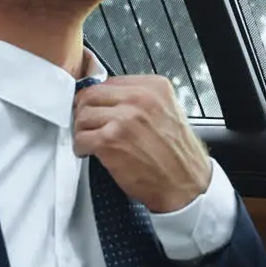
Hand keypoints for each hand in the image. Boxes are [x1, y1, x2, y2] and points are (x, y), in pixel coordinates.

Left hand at [73, 75, 211, 212]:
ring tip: (90, 140)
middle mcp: (139, 98)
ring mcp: (123, 118)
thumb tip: (110, 98)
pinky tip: (90, 152)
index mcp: (154, 87)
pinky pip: (81, 138)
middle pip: (92, 94)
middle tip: (87, 124)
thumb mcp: (167, 112)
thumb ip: (141, 100)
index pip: (110, 81)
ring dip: (82, 130)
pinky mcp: (110, 140)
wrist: (185, 185)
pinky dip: (81, 147)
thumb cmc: (177, 155)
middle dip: (85, 111)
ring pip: (82, 115)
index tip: (98, 109)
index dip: (100, 99)